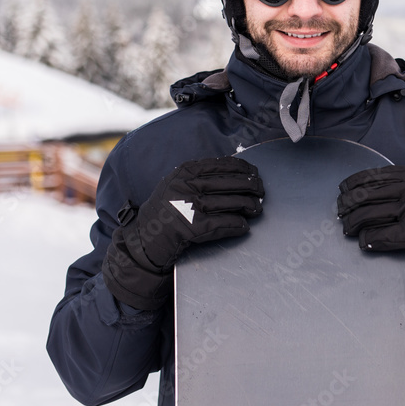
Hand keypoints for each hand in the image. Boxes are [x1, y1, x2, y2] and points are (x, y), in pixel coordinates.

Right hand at [103, 156, 263, 309]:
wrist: (143, 241)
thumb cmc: (164, 212)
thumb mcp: (176, 185)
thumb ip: (199, 177)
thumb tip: (236, 172)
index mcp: (184, 172)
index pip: (221, 164)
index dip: (242, 168)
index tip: (254, 172)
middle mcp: (186, 186)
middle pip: (229, 182)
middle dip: (250, 186)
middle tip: (261, 191)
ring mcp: (188, 207)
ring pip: (229, 202)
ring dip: (248, 206)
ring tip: (257, 208)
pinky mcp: (191, 228)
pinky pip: (222, 224)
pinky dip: (236, 225)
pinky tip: (244, 226)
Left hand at [337, 165, 404, 307]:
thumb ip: (397, 183)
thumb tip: (357, 188)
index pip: (374, 175)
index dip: (353, 182)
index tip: (343, 190)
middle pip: (367, 194)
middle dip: (348, 204)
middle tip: (340, 212)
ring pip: (370, 214)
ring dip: (353, 223)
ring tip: (347, 228)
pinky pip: (382, 234)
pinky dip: (369, 239)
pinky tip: (363, 241)